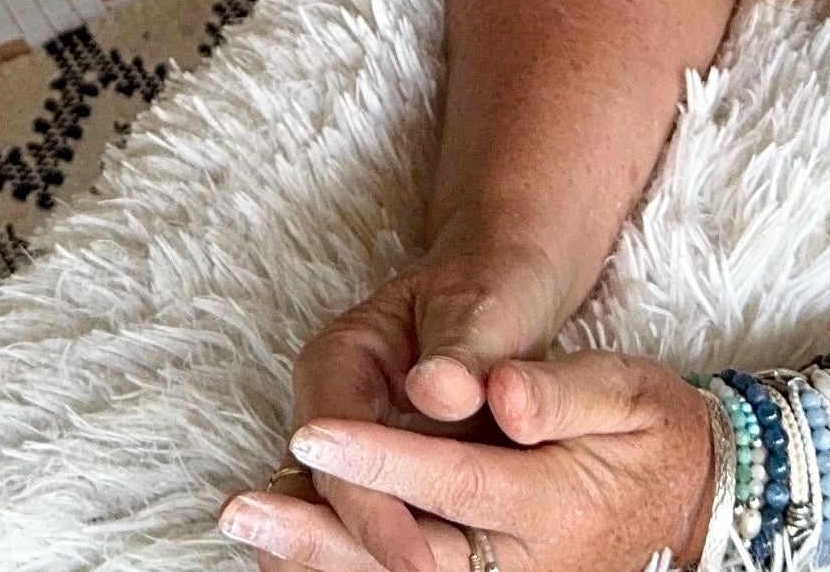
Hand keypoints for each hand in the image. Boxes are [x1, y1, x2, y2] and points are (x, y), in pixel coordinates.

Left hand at [219, 352, 715, 571]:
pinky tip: (302, 553)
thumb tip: (501, 394)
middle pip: (409, 555)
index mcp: (553, 503)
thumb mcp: (625, 390)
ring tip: (252, 534)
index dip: (378, 460)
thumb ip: (559, 392)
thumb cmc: (653, 428)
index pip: (450, 483)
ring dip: (327, 560)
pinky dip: (360, 565)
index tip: (312, 435)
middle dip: (322, 533)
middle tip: (244, 511)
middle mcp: (524, 564)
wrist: (698, 494)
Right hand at [226, 242, 569, 571]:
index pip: (338, 448)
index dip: (373, 509)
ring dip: (366, 560)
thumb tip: (437, 390)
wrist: (500, 284)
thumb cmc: (491, 293)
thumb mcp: (482, 309)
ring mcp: (358, 448)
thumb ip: (462, 352)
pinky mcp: (388, 476)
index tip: (416, 556)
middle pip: (330, 494)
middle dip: (359, 549)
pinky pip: (382, 521)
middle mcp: (336, 410)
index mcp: (341, 361)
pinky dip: (393, 552)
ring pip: (345, 518)